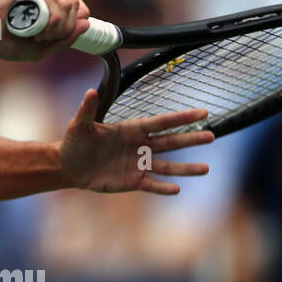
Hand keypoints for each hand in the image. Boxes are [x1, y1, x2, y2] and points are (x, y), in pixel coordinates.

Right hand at [0, 0, 89, 61]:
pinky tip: (30, 25)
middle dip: (64, 27)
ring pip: (66, 2)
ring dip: (56, 25)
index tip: (55, 36)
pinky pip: (50, 0)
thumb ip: (64, 40)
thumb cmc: (4, 44)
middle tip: (41, 37)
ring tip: (35, 33)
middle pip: (74, 4)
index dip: (74, 21)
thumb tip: (87, 23)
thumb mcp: (40, 50)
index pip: (76, 6)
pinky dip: (46, 17)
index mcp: (45, 7)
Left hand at [58, 89, 213, 194]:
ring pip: (167, 166)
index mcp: (132, 129)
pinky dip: (163, 187)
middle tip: (212, 136)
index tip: (203, 112)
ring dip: (185, 169)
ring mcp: (138, 164)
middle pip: (170, 142)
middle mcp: (140, 146)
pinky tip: (177, 189)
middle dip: (191, 139)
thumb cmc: (75, 142)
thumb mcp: (80, 125)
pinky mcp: (133, 181)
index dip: (182, 117)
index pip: (161, 122)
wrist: (69, 166)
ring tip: (205, 169)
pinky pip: (152, 184)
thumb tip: (90, 92)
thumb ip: (88, 110)